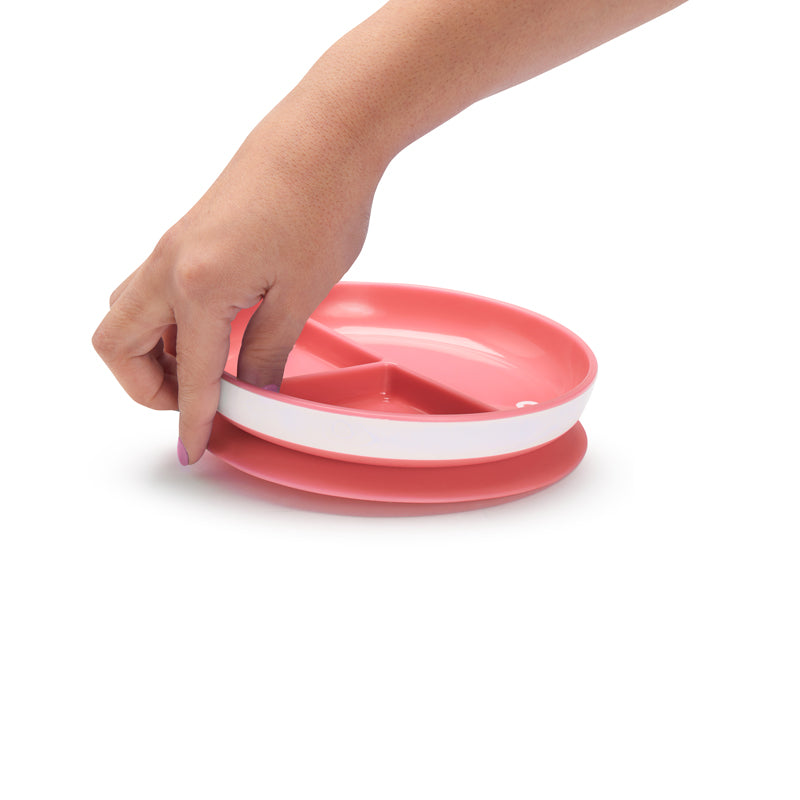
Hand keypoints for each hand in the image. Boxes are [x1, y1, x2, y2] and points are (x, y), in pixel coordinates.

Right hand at [93, 100, 382, 463]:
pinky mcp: (189, 236)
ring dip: (155, 352)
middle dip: (146, 386)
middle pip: (117, 343)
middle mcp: (169, 265)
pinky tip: (219, 332)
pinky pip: (156, 291)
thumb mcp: (300, 294)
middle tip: (196, 401)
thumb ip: (268, 350)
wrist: (325, 135)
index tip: (194, 449)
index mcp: (196, 286)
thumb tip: (255, 387)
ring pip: (130, 314)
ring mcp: (174, 247)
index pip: (190, 376)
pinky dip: (172, 323)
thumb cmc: (319, 202)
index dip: (192, 421)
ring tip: (210, 370)